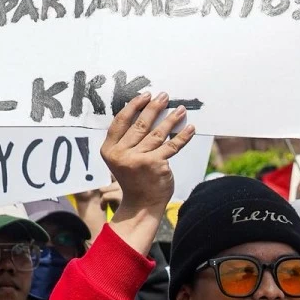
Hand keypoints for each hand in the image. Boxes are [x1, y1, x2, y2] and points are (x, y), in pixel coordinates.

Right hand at [101, 92, 194, 218]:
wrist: (142, 205)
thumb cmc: (135, 178)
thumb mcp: (122, 159)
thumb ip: (127, 141)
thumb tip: (146, 113)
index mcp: (109, 150)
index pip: (120, 121)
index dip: (133, 106)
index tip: (145, 95)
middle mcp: (121, 154)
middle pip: (140, 125)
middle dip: (154, 108)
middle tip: (164, 96)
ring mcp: (138, 159)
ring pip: (157, 133)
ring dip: (171, 119)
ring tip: (181, 109)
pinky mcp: (156, 164)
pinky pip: (172, 145)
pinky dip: (183, 136)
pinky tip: (190, 127)